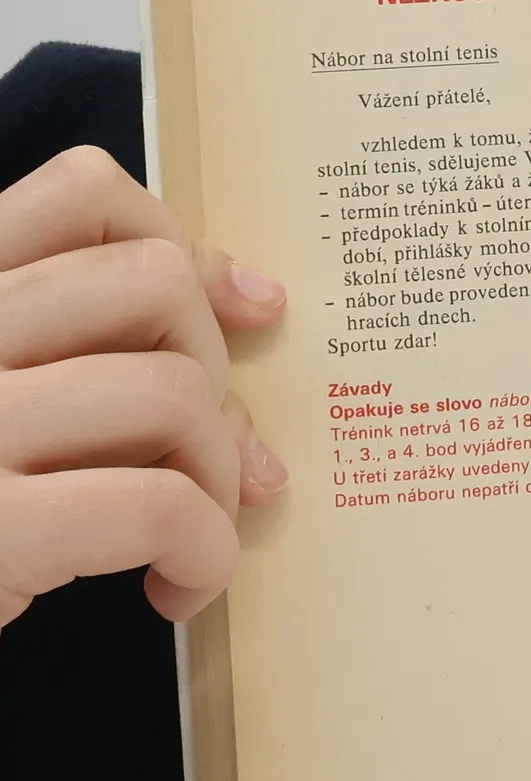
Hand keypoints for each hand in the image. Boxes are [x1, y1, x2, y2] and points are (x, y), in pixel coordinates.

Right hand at [0, 146, 286, 626]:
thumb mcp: (16, 398)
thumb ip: (99, 342)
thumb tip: (257, 302)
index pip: (85, 193)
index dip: (188, 251)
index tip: (247, 314)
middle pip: (155, 288)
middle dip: (216, 376)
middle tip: (201, 460)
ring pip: (173, 393)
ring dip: (217, 476)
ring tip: (191, 533)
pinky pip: (158, 506)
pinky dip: (205, 552)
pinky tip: (176, 586)